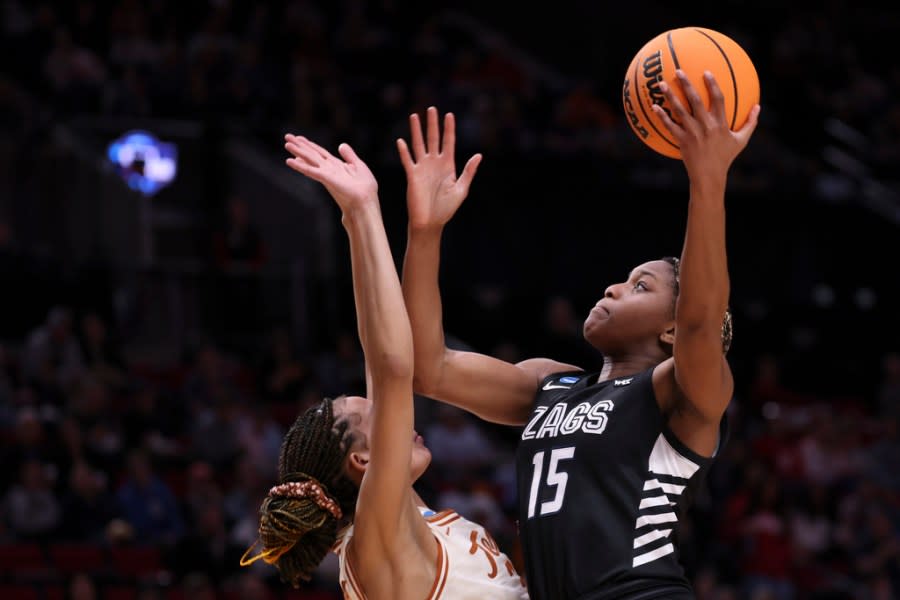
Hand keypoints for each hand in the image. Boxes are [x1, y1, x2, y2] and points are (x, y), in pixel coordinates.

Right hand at [285, 134, 377, 213]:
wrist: (366, 202)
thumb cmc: (365, 188)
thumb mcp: (359, 166)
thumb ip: (349, 155)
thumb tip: (341, 145)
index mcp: (336, 165)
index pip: (320, 153)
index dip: (310, 145)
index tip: (299, 138)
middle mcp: (329, 169)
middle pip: (312, 154)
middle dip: (300, 146)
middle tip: (287, 137)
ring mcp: (326, 174)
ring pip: (309, 160)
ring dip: (298, 152)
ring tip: (286, 144)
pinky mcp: (325, 179)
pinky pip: (310, 171)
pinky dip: (300, 166)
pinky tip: (289, 161)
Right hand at [397, 106, 481, 230]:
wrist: (431, 222)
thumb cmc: (447, 208)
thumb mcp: (461, 189)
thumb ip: (468, 171)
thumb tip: (479, 155)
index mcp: (448, 166)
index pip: (448, 142)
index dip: (449, 129)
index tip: (449, 114)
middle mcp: (434, 164)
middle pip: (433, 139)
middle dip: (433, 124)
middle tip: (432, 109)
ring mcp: (422, 169)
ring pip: (419, 145)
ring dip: (417, 131)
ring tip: (415, 116)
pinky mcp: (412, 176)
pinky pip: (408, 161)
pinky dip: (404, 152)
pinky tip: (401, 141)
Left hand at [653, 70, 759, 183]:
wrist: (709, 176)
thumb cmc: (725, 157)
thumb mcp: (742, 140)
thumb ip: (750, 122)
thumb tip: (759, 107)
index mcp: (720, 123)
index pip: (718, 99)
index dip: (712, 84)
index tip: (706, 72)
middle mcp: (706, 125)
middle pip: (695, 100)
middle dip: (686, 84)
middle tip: (678, 71)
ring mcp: (692, 133)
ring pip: (679, 111)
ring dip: (670, 96)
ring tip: (661, 84)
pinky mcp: (682, 140)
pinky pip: (670, 126)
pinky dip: (662, 116)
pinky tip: (654, 106)